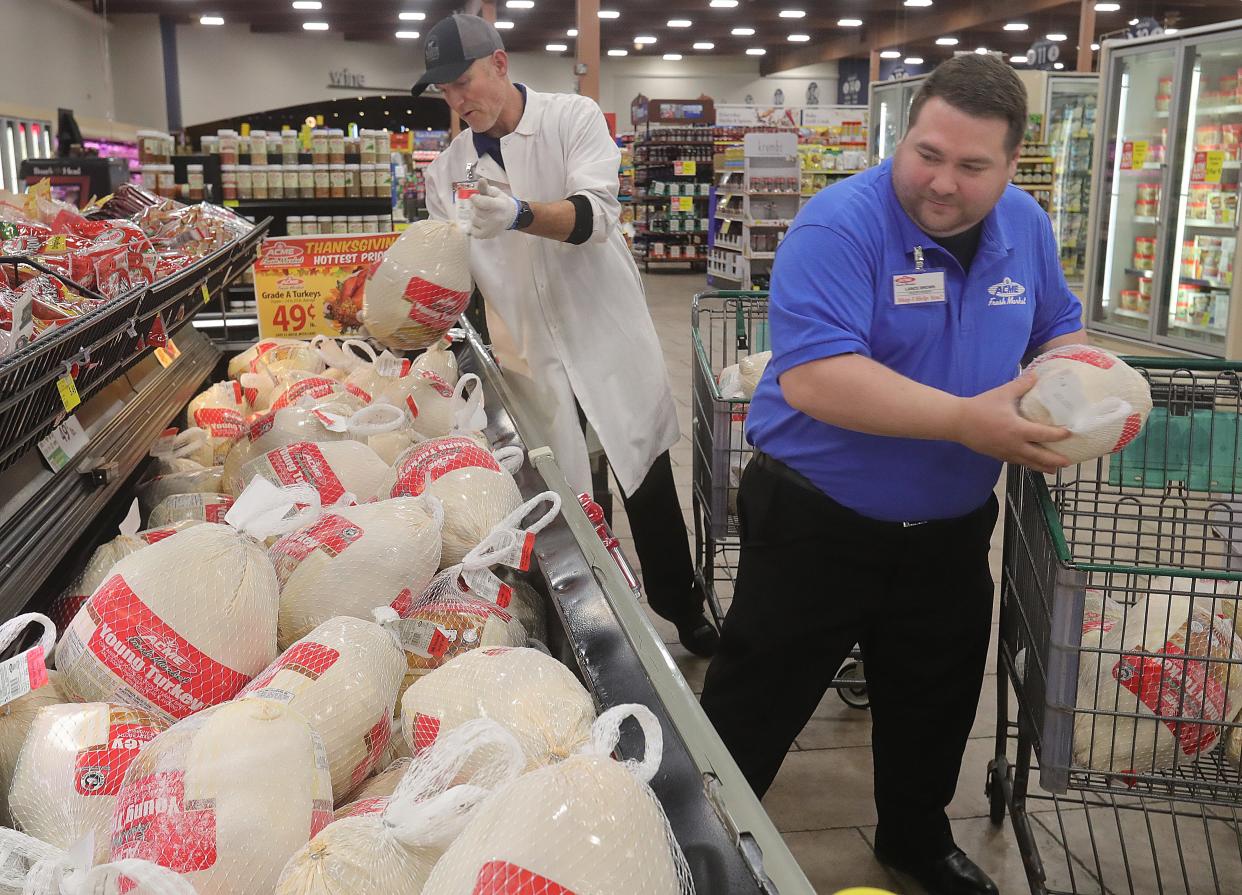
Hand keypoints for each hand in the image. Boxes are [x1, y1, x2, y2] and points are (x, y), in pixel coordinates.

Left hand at [465, 177, 519, 239]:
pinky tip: (481, 222)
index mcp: (498, 206)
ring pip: (473, 219)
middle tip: (483, 206)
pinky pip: (472, 230)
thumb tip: (480, 180)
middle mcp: (495, 218)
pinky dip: (474, 226)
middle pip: (475, 210)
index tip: (476, 197)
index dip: (474, 198)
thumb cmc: (501, 203)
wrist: (511, 217)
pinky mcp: (486, 235)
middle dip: (476, 206)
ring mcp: (490, 228)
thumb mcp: (496, 193)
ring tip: (483, 214)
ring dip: (474, 215)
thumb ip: (486, 188)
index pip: (480, 202)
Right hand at [955, 374, 1072, 473]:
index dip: (1059, 435)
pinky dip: (1028, 465)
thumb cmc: (980, 407)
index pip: (1044, 434)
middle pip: (1039, 456)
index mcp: (1017, 429)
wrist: (958, 422)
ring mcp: (1006, 452)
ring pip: (1028, 463)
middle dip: (1055, 460)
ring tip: (1055, 470)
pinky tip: (1032, 464)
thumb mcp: (1002, 393)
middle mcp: (1014, 444)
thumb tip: (1036, 375)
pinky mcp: (998, 455)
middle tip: (1068, 462)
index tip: (1070, 433)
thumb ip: (1021, 385)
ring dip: (1043, 467)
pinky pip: (1017, 462)